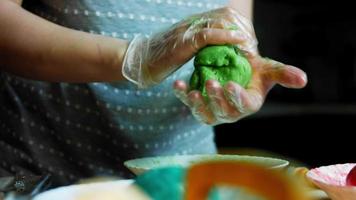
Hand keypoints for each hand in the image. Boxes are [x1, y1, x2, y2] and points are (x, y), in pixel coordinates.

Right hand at [121, 7, 255, 87]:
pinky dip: (226, 36)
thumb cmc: (163, 58)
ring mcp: (188, 29)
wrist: (142, 62)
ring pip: (220, 21)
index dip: (240, 26)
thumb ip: (202, 45)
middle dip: (244, 29)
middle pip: (227, 15)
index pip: (224, 15)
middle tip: (251, 47)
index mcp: (195, 22)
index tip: (248, 42)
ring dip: (239, 33)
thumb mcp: (186, 47)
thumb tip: (219, 50)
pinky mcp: (184, 41)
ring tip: (248, 47)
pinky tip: (238, 42)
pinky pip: (208, 35)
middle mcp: (194, 21)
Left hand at [173, 8, 306, 124]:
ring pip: (206, 113)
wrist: (237, 70)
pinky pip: (189, 103)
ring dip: (198, 104)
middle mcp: (231, 112)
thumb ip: (283, 74)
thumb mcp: (268, 69)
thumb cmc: (254, 71)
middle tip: (211, 84)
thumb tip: (303, 80)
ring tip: (192, 92)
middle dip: (217, 99)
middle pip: (223, 110)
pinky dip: (182, 95)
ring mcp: (214, 111)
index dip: (237, 96)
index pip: (244, 104)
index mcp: (248, 104)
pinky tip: (177, 85)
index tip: (230, 85)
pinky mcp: (199, 105)